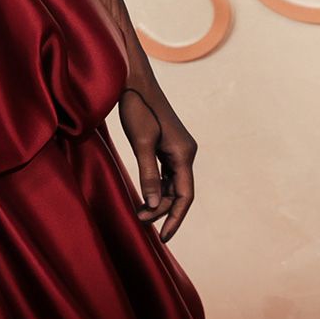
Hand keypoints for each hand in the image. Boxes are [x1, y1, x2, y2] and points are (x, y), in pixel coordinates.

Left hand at [116, 54, 196, 243]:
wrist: (133, 81)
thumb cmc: (137, 109)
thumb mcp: (140, 142)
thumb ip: (148, 174)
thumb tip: (155, 205)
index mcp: (184, 153)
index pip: (185, 195)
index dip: (175, 218)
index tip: (162, 237)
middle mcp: (186, 152)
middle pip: (180, 192)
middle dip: (163, 210)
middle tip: (140, 220)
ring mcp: (177, 149)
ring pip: (173, 184)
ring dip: (159, 200)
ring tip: (140, 212)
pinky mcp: (167, 145)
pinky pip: (166, 173)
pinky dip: (157, 187)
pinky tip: (145, 196)